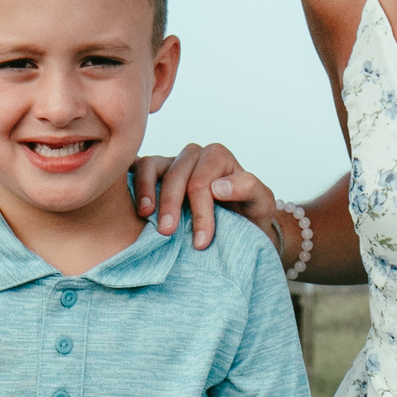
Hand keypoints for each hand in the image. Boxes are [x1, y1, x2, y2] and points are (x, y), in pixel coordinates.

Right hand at [134, 142, 280, 248]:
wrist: (239, 229)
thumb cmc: (250, 217)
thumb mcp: (262, 204)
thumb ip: (249, 189)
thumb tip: (219, 187)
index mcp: (218, 157)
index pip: (203, 179)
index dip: (201, 210)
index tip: (201, 242)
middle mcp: (194, 155)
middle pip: (177, 173)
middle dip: (172, 204)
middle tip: (167, 233)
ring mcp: (171, 162)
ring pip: (153, 165)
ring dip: (147, 190)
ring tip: (146, 216)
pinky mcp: (153, 174)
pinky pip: (138, 169)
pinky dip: (134, 184)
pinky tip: (135, 206)